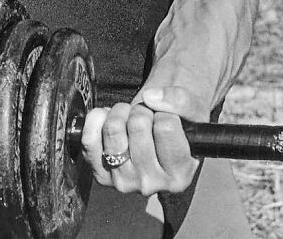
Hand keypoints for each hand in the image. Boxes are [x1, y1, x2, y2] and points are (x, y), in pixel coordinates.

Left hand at [81, 87, 206, 195]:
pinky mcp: (100, 174)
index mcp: (178, 176)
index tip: (164, 118)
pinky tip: (110, 121)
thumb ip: (182, 101)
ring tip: (129, 118)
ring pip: (113, 128)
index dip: (164, 112)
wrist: (153, 139)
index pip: (166, 127)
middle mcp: (150, 185)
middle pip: (138, 126)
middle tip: (146, 117)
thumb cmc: (178, 126)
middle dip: (142, 111)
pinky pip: (89, 138)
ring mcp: (123, 181)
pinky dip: (98, 119)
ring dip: (120, 112)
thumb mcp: (193, 112)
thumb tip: (150, 98)